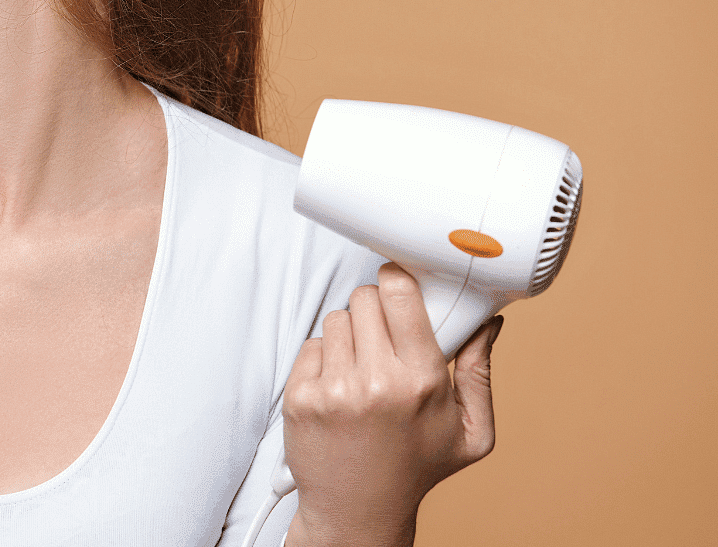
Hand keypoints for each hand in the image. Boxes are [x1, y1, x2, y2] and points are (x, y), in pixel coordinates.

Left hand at [281, 263, 503, 546]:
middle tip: (383, 337)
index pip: (400, 294)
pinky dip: (323, 359)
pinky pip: (310, 346)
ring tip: (362, 368)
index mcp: (423, 381)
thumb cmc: (416, 468)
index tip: (399, 281)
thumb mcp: (471, 431)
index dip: (398, 280)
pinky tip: (339, 387)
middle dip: (375, 310)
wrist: (360, 510)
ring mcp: (335, 389)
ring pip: (336, 319)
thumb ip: (481, 372)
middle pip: (365, 298)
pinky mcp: (301, 397)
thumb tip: (488, 321)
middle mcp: (377, 381)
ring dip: (349, 334)